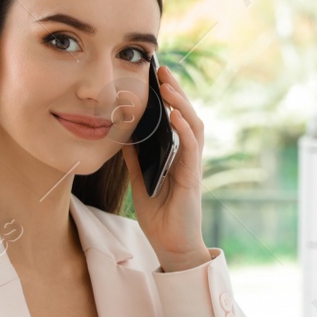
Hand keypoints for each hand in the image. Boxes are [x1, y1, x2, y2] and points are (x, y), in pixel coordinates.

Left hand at [121, 63, 209, 272]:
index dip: (169, 97)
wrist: (170, 246)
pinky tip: (176, 116)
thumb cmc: (159, 216)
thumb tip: (123, 135)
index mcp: (176, 155)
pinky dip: (185, 130)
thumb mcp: (140, 180)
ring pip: (193, 126)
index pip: (176, 118)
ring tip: (169, 86)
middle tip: (163, 70)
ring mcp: (192, 166)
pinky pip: (191, 149)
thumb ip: (135, 158)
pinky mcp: (192, 178)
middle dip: (176, 91)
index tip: (156, 76)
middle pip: (187, 115)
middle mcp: (188, 157)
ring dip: (182, 104)